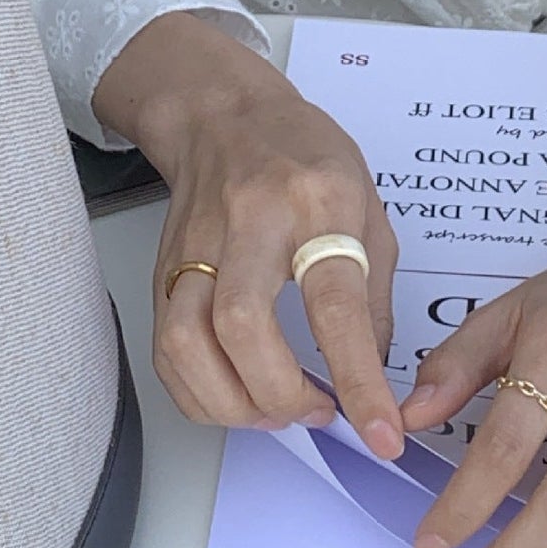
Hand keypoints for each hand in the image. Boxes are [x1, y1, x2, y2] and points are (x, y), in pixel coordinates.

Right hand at [92, 11, 404, 454]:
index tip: (381, 434)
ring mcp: (197, 245)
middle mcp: (251, 221)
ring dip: (231, 402)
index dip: (358, 379)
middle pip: (241, 324)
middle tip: (316, 414)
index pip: (336, 304)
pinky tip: (234, 398)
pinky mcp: (165, 268)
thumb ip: (374, 292)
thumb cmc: (304, 154)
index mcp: (319, 202)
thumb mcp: (368, 204)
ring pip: (187, 341)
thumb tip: (371, 373)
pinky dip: (197, 392)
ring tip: (274, 413)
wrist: (224, 113)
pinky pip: (165, 348)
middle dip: (279, 394)